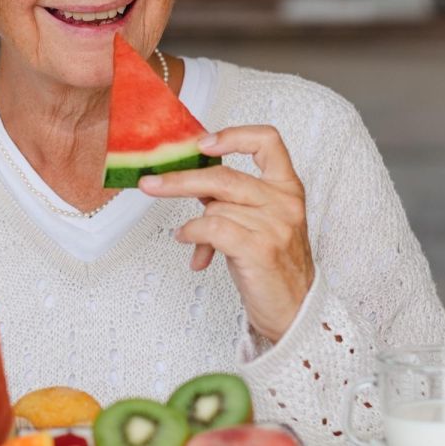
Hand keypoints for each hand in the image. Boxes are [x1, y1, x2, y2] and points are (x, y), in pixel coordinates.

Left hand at [139, 125, 314, 342]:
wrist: (294, 310)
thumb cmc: (271, 265)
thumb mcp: (259, 222)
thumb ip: (232, 198)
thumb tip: (188, 180)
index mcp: (287, 188)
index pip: (268, 141)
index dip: (233, 136)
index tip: (203, 144)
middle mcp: (284, 202)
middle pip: (224, 176)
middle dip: (180, 179)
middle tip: (150, 183)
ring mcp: (274, 225)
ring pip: (214, 206)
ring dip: (194, 222)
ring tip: (189, 236)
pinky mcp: (259, 249)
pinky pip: (211, 228)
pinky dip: (192, 233)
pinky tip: (188, 242)